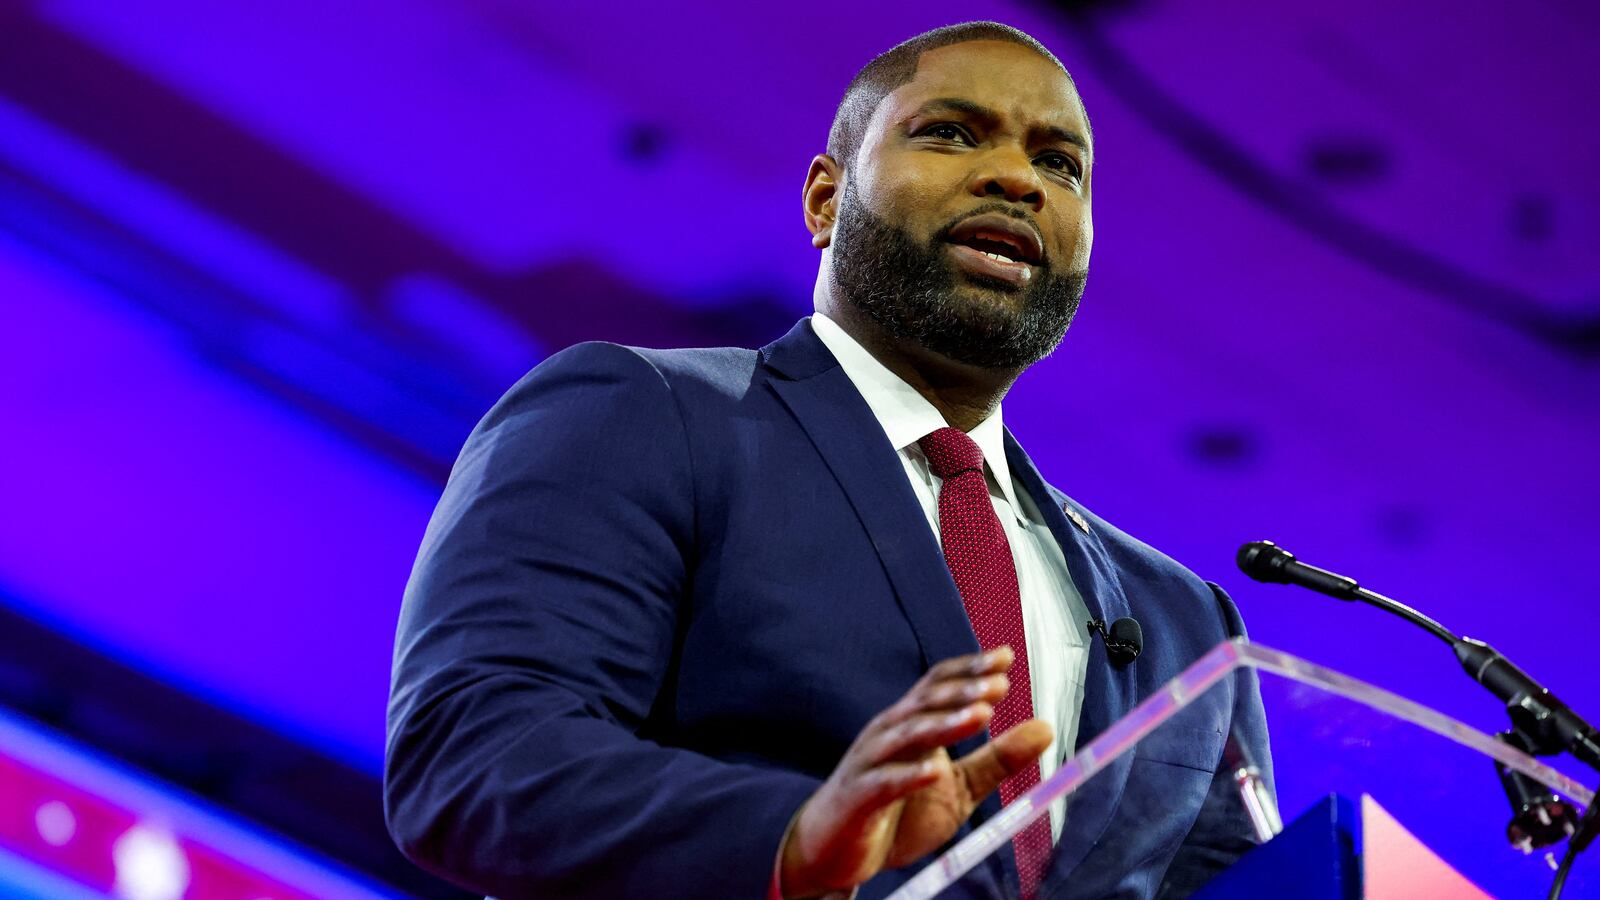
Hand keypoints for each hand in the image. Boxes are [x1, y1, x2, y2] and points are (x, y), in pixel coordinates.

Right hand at [779, 646, 1052, 897]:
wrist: (835, 851)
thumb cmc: (897, 812)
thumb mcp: (959, 787)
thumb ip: (997, 759)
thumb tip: (1046, 727)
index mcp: (911, 725)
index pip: (938, 685)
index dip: (969, 669)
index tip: (1005, 657)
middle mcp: (888, 734)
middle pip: (925, 702)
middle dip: (964, 691)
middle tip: (1000, 683)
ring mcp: (870, 763)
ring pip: (908, 735)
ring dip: (945, 724)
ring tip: (982, 715)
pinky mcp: (858, 798)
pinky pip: (884, 783)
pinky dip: (909, 776)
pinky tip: (935, 772)